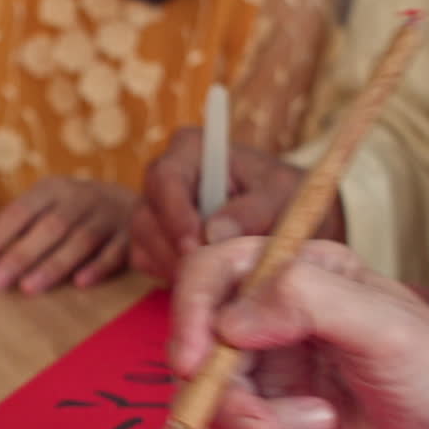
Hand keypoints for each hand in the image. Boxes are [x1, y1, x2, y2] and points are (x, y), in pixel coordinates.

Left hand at [0, 177, 134, 292]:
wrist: (139, 202)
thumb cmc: (73, 213)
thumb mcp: (45, 208)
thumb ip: (13, 229)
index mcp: (51, 190)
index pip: (17, 213)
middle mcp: (80, 198)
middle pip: (48, 228)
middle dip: (18, 257)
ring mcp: (108, 216)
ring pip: (80, 241)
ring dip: (53, 266)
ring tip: (28, 289)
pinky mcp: (131, 236)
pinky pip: (115, 253)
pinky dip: (98, 268)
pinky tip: (81, 284)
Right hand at [130, 127, 344, 281]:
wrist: (287, 219)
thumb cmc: (285, 196)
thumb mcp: (282, 196)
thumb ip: (253, 211)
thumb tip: (215, 233)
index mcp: (191, 150)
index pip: (166, 178)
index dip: (175, 214)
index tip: (195, 246)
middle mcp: (165, 177)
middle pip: (146, 215)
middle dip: (172, 250)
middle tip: (204, 274)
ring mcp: (155, 209)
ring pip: (141, 242)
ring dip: (171, 266)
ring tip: (209, 277)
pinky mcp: (153, 238)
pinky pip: (144, 260)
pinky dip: (169, 274)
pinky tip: (200, 276)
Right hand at [169, 236, 428, 428]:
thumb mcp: (384, 323)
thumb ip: (307, 300)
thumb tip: (228, 323)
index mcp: (296, 283)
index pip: (212, 275)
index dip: (190, 311)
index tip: (193, 358)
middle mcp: (273, 335)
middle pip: (199, 358)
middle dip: (226, 399)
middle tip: (267, 427)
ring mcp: (271, 393)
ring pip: (208, 416)